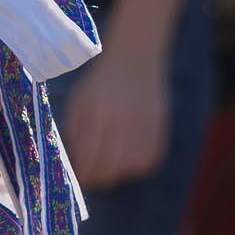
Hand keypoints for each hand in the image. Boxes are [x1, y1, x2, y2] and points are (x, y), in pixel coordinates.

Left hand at [61, 46, 169, 189]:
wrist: (135, 55)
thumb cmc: (101, 81)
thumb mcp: (80, 99)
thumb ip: (75, 131)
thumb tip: (75, 163)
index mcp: (98, 110)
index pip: (89, 156)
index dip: (84, 173)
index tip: (80, 178)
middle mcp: (123, 118)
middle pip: (111, 167)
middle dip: (99, 178)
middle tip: (94, 178)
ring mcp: (144, 123)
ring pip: (131, 168)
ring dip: (120, 172)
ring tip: (111, 166)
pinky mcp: (160, 126)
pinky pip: (150, 160)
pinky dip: (138, 165)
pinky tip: (129, 158)